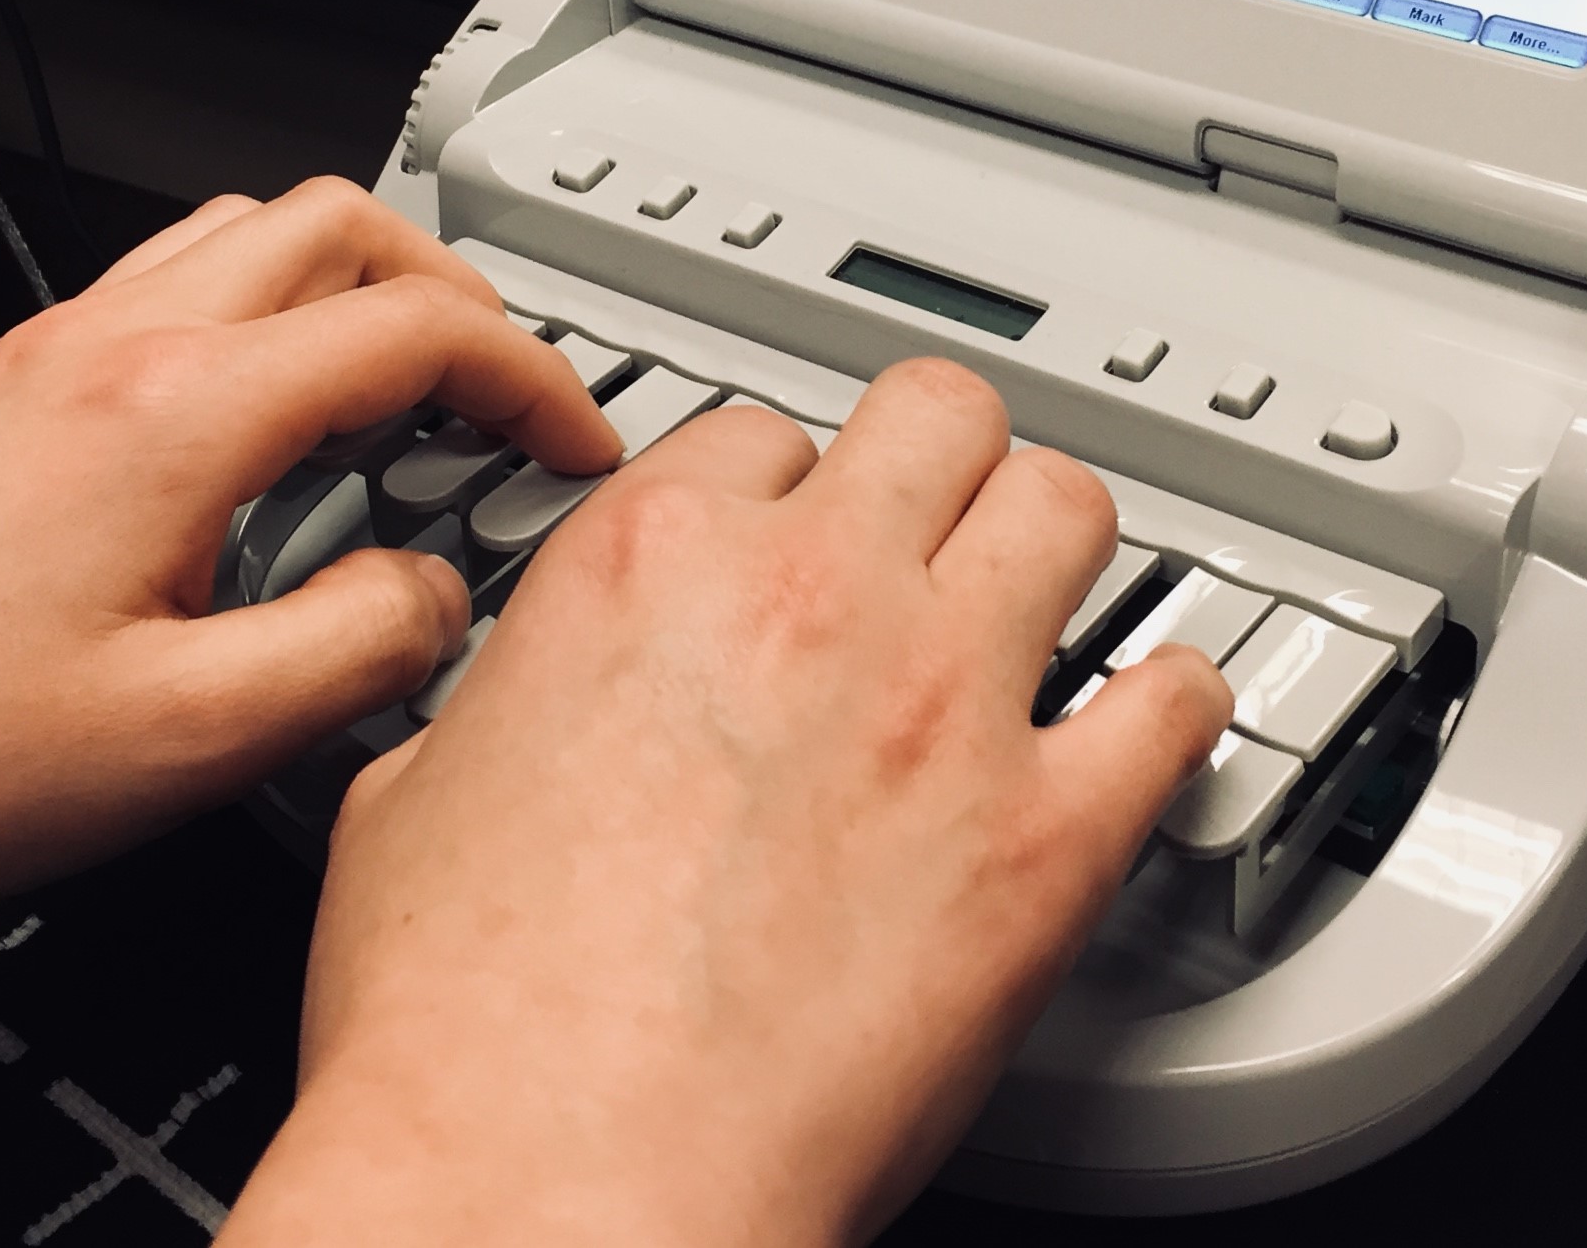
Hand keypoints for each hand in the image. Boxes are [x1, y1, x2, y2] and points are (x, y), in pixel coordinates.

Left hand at [0, 178, 617, 1007]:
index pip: (417, 330)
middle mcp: (110, 348)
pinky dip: (267, 319)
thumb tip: (435, 595)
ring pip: (253, 230)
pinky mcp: (7, 387)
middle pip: (343, 226)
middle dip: (460, 300)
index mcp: (175, 416)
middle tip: (504, 404)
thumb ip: (357, 651)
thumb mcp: (186, 743)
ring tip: (404, 409)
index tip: (573, 445)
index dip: (535, 380)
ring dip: (361, 291)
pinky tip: (271, 442)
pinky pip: (174, 284)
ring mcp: (49, 352)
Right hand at [223, 359, 1232, 1245]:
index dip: (779, 492)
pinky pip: (1174, 705)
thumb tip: (526, 711)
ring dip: (1053, 544)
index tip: (790, 539)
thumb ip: (508, 704)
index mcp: (649, 563)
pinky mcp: (1047, 836)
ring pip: (1064, 507)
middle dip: (937, 465)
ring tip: (1045, 593)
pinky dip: (1170, 704)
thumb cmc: (468, 1029)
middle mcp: (810, 597)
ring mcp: (944, 703)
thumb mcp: (412, 795)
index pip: (761, 439)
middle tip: (933, 525)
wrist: (558, 1177)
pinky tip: (1147, 723)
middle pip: (937, 415)